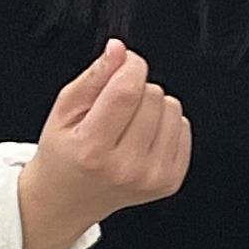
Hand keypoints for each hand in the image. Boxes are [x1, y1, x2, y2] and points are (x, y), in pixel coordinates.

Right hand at [14, 39, 189, 248]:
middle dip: (135, 88)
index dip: (130, 66)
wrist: (68, 199)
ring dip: (153, 106)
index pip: (127, 90)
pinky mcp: (170, 181)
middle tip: (114, 109)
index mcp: (92, 149)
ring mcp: (151, 177)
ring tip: (127, 124)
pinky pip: (184, 128)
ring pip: (173, 108)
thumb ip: (93, 77)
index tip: (124, 63)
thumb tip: (119, 50)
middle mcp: (125, 167)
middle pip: (152, 95)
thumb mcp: (63, 110)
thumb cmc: (65, 153)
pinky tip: (142, 138)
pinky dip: (166, 124)